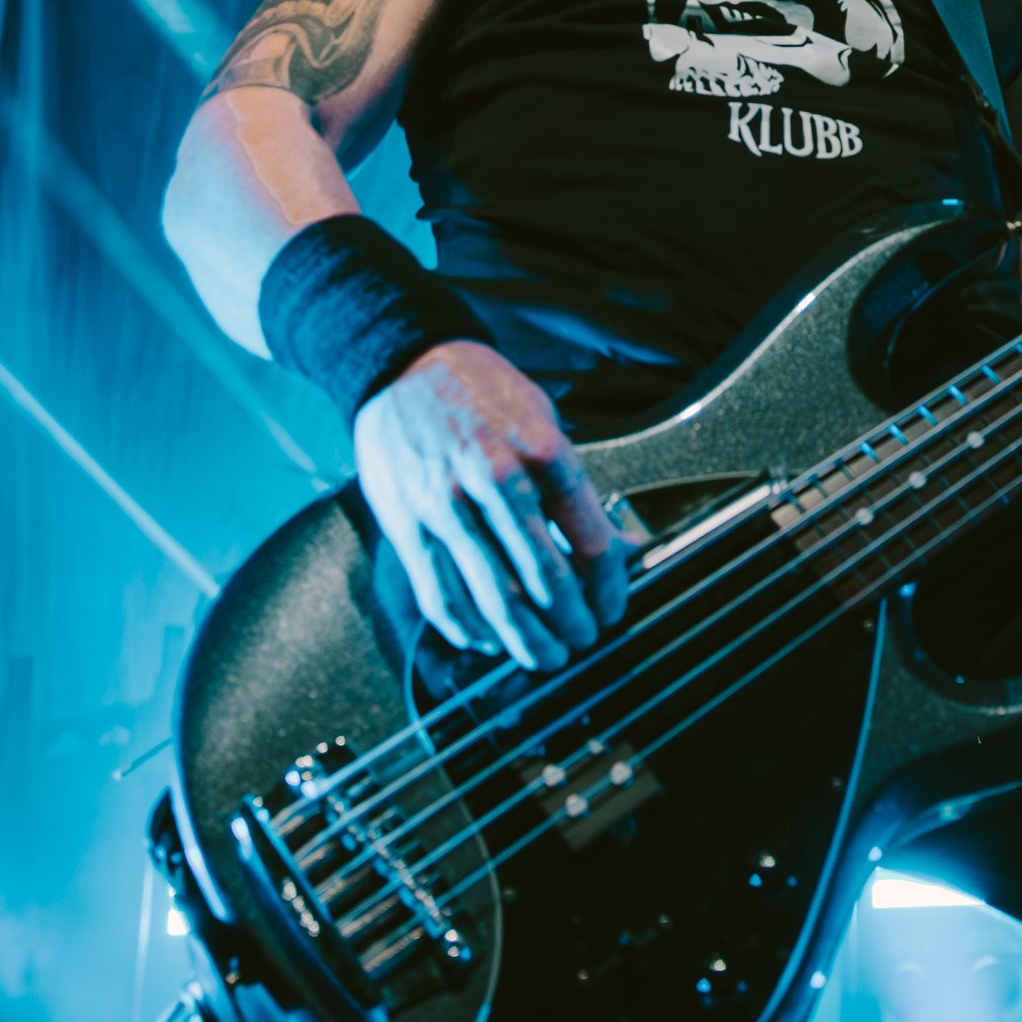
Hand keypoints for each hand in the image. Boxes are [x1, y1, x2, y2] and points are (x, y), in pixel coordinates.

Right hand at [353, 341, 631, 671]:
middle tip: (582, 640)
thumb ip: (576, 487)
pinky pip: (442, 595)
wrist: (402, 366)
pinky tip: (488, 638)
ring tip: (544, 655)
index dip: (609, 588)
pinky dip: (469, 628)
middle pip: (545, 578)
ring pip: (494, 597)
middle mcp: (494, 479)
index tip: (612, 609)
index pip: (590, 540)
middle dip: (571, 623)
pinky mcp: (407, 525)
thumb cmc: (481, 393)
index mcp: (541, 449)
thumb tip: (620, 547)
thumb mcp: (543, 419)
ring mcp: (446, 506)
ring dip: (525, 639)